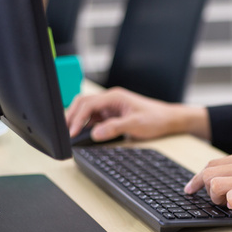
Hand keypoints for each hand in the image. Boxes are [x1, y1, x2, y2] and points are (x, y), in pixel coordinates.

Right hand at [65, 87, 209, 140]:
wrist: (168, 119)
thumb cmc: (155, 118)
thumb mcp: (136, 124)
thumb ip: (114, 128)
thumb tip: (94, 133)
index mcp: (114, 96)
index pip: (88, 104)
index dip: (76, 118)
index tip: (70, 132)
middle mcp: (109, 99)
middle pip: (82, 104)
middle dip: (71, 117)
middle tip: (64, 133)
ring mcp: (109, 106)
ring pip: (86, 111)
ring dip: (77, 121)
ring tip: (68, 134)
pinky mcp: (111, 114)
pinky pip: (93, 118)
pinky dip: (85, 125)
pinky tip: (81, 134)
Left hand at [184, 147, 231, 231]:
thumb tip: (223, 186)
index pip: (214, 163)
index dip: (198, 177)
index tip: (190, 189)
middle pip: (209, 171)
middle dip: (200, 188)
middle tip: (201, 201)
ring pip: (216, 183)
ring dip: (213, 197)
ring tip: (223, 206)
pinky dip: (229, 201)